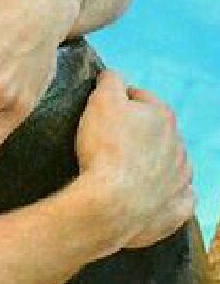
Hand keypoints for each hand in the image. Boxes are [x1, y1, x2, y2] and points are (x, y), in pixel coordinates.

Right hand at [75, 70, 192, 249]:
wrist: (112, 205)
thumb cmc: (105, 150)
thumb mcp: (100, 102)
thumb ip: (110, 82)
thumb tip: (114, 75)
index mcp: (162, 116)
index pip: (140, 98)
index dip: (119, 102)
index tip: (102, 113)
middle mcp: (179, 145)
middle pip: (156, 132)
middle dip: (136, 134)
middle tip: (106, 142)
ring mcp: (182, 178)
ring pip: (169, 164)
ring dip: (151, 163)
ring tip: (122, 171)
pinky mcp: (179, 208)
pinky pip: (176, 197)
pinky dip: (164, 194)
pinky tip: (145, 194)